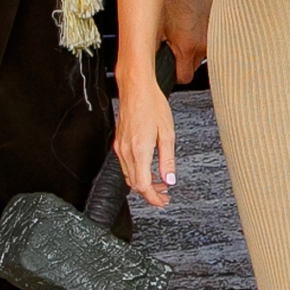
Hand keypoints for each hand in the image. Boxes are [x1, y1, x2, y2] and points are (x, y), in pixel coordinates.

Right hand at [114, 74, 175, 208]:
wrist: (136, 88)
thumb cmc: (152, 104)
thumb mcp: (167, 133)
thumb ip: (168, 160)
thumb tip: (170, 179)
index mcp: (139, 150)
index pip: (142, 186)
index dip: (153, 198)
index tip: (162, 202)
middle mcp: (126, 151)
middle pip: (135, 184)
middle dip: (150, 193)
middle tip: (165, 195)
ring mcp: (120, 147)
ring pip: (129, 176)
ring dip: (144, 183)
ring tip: (160, 182)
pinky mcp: (119, 142)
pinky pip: (126, 165)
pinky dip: (137, 173)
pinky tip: (149, 169)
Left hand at [160, 0, 211, 82]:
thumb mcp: (155, 25)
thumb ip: (152, 47)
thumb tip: (146, 61)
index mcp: (187, 47)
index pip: (184, 78)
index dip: (175, 74)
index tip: (171, 66)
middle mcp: (204, 45)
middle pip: (194, 66)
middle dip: (184, 60)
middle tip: (175, 44)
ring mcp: (213, 36)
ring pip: (202, 53)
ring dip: (194, 48)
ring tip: (185, 32)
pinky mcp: (219, 26)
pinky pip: (210, 40)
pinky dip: (201, 36)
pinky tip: (193, 24)